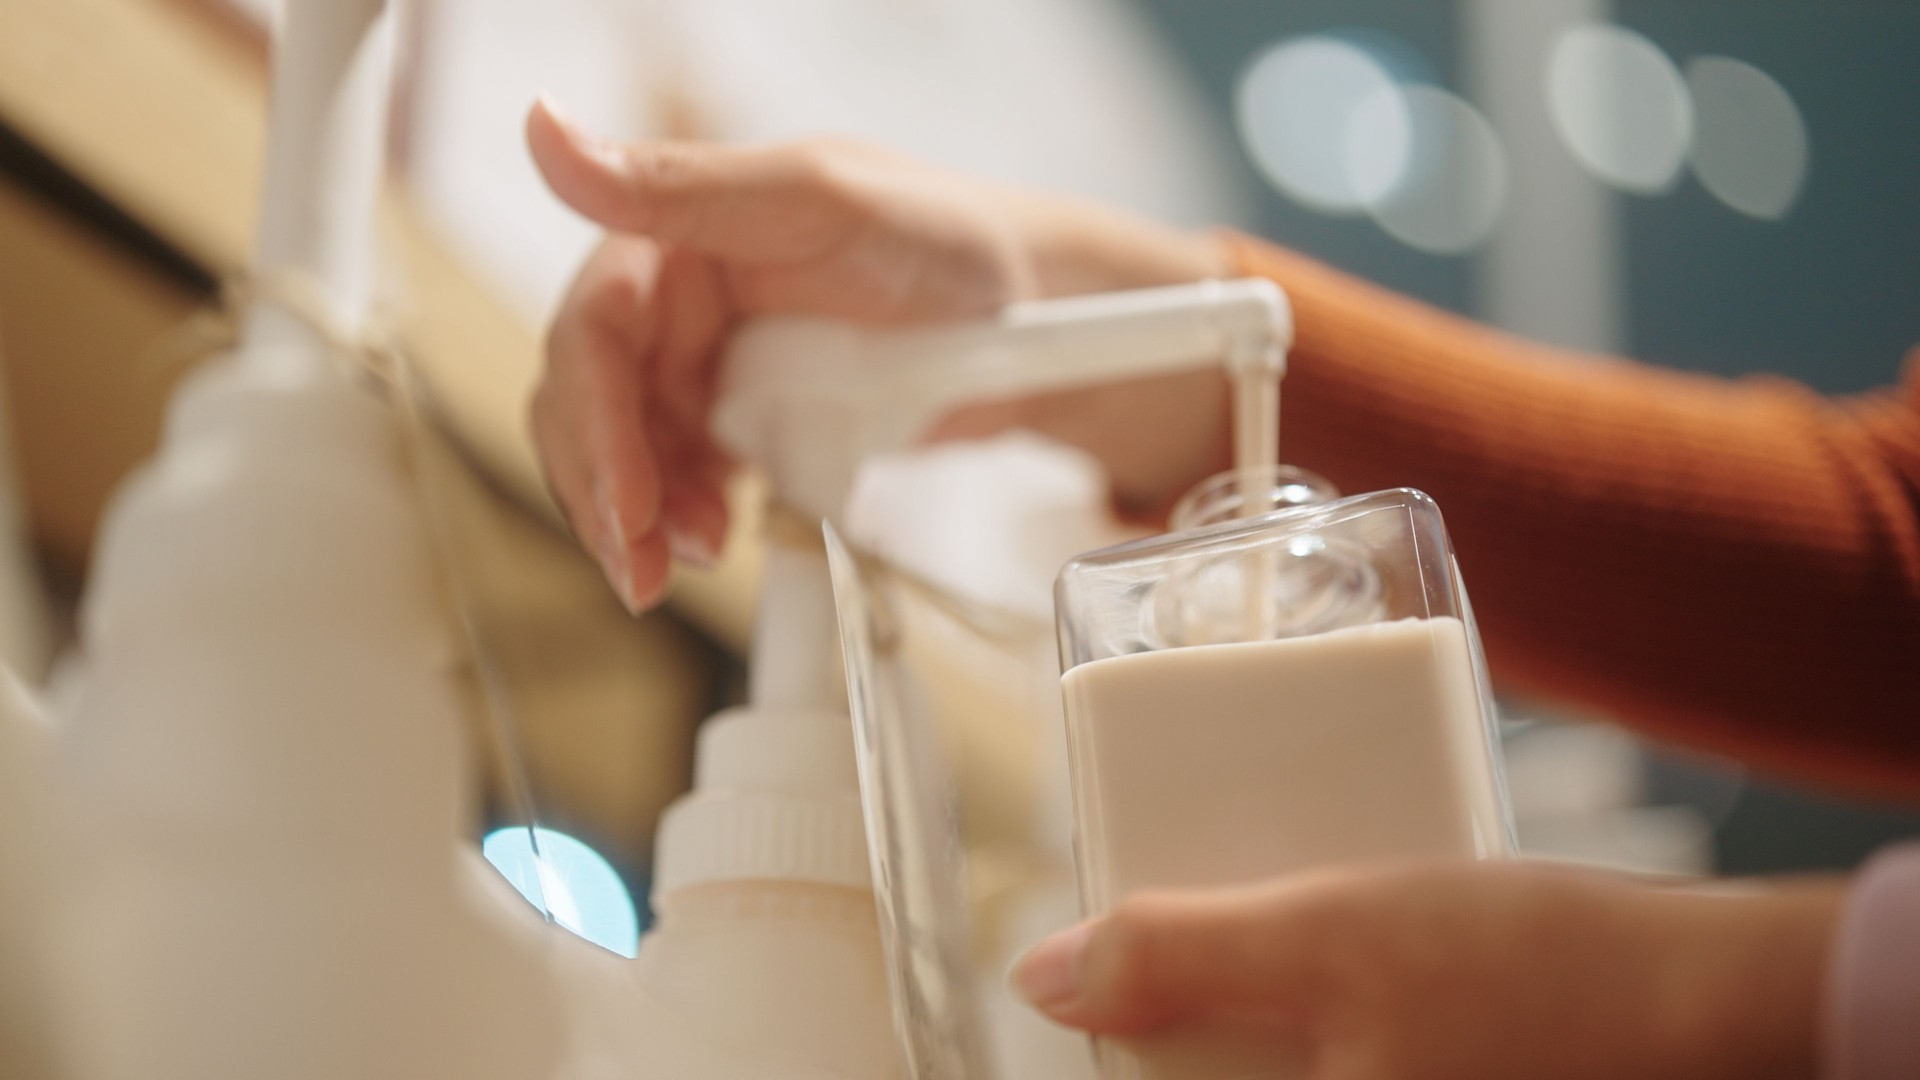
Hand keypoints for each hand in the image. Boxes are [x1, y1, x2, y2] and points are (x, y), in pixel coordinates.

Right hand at [525, 99, 1226, 609]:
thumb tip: (545, 130)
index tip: (628, 503)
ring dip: (635, 518)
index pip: (594, 330)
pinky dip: (681, 521)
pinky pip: (678, 483)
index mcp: (677, 234)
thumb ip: (690, 185)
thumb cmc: (945, 241)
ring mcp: (704, 369)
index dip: (596, 422)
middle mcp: (676, 301)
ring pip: (622, 453)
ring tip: (691, 560)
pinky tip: (713, 544)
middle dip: (605, 489)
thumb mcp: (824, 199)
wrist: (1031, 315)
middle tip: (642, 564)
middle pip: (588, 402)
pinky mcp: (737, 427)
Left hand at [1012, 859, 1842, 1079]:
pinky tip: (1336, 919)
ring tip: (1264, 894)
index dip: (1123, 1021)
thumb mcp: (1329, 937)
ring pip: (1271, 1052)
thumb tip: (1045, 975)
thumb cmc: (1532, 977)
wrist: (1707, 997)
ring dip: (1250, 979)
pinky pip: (1335, 1045)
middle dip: (1186, 986)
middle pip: (1210, 1067)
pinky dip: (1319, 988)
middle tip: (1197, 894)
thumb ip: (1178, 956)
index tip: (1113, 949)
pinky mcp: (1434, 1075)